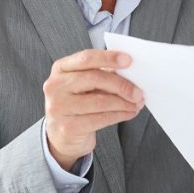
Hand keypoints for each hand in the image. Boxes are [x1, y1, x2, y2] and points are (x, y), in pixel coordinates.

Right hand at [42, 49, 143, 168]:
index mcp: (61, 68)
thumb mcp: (84, 85)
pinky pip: (100, 119)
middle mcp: (55, 86)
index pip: (87, 58)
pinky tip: (129, 113)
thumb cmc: (77, 104)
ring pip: (100, 101)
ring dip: (124, 103)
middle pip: (94, 78)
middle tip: (138, 91)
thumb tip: (130, 73)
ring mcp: (59, 107)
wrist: (62, 135)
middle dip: (121, 85)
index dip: (109, 58)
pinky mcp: (68, 127)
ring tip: (137, 104)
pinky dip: (119, 115)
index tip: (129, 60)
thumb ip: (102, 75)